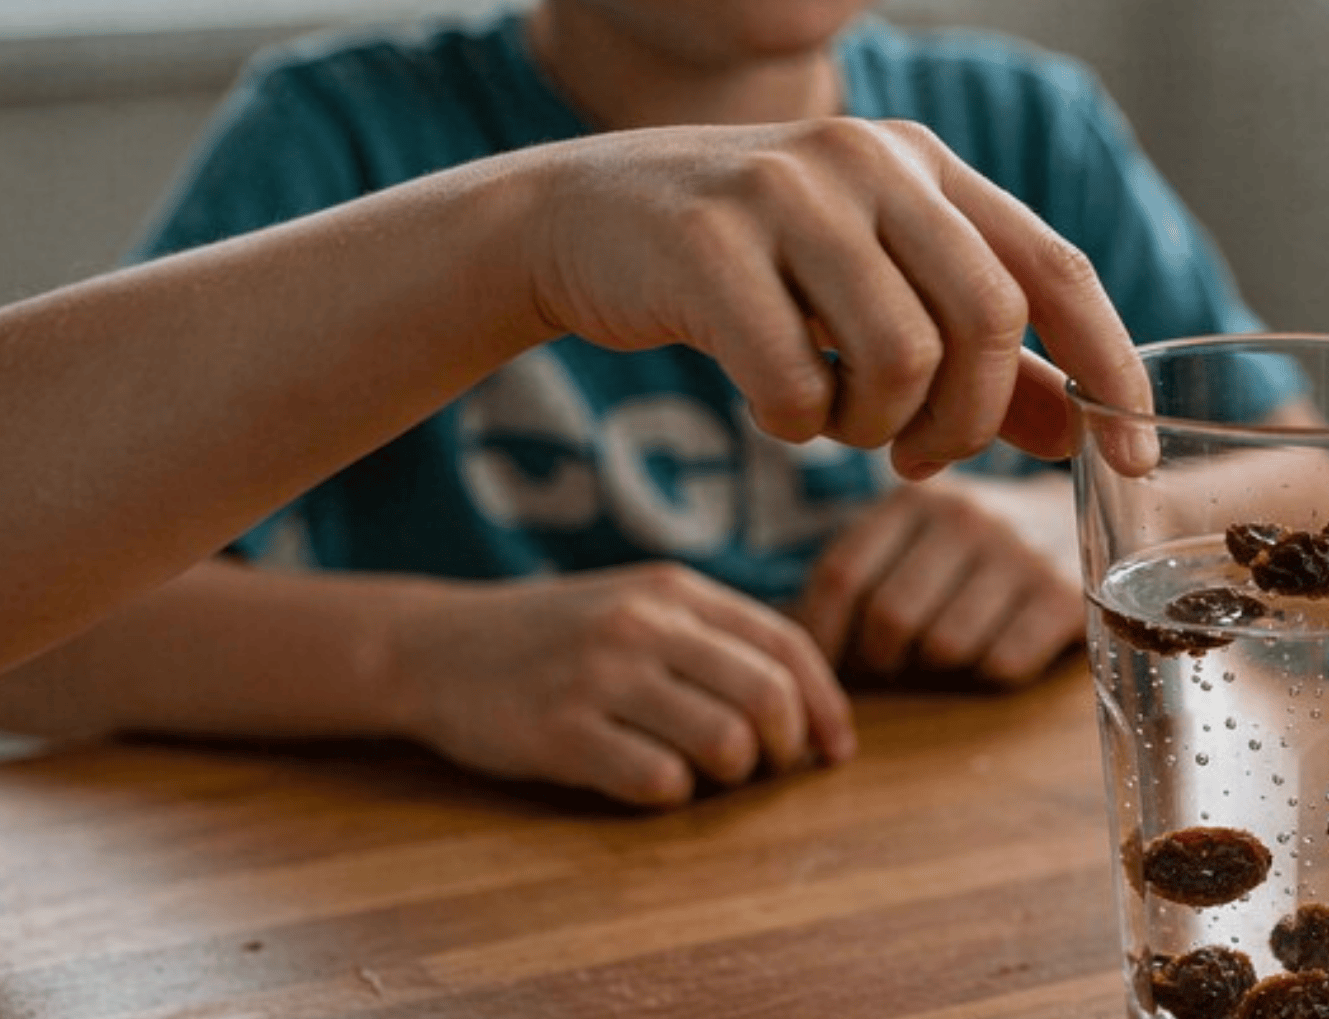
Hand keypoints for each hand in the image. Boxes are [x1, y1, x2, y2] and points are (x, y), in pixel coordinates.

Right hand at [386, 563, 854, 805]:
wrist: (435, 647)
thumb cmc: (558, 637)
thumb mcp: (639, 604)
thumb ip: (716, 637)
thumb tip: (808, 707)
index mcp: (673, 590)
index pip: (786, 644)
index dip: (826, 705)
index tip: (836, 751)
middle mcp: (642, 624)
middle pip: (767, 697)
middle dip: (783, 748)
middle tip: (763, 768)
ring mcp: (599, 677)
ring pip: (723, 743)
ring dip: (729, 776)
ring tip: (701, 773)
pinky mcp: (559, 733)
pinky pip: (657, 782)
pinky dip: (669, 795)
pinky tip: (646, 781)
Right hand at [520, 119, 1154, 479]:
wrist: (581, 219)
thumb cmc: (748, 266)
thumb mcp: (870, 291)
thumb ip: (975, 356)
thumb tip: (1072, 428)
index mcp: (925, 164)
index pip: (1056, 266)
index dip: (1108, 364)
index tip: (1132, 450)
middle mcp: (869, 158)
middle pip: (989, 319)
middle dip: (970, 418)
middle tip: (920, 458)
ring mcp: (788, 191)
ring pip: (901, 356)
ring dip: (876, 425)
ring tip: (835, 419)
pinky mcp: (708, 241)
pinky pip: (796, 382)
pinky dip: (795, 423)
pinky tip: (770, 403)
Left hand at [796, 470, 1084, 685]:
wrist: (1095, 519)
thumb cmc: (980, 548)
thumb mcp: (921, 533)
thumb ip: (864, 568)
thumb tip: (792, 641)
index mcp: (917, 497)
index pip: (843, 575)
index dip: (822, 634)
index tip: (821, 667)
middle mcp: (967, 516)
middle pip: (889, 619)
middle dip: (882, 659)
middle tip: (895, 664)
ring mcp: (1019, 553)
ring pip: (944, 648)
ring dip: (941, 667)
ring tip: (953, 647)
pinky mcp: (1064, 594)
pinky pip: (1001, 664)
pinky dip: (993, 672)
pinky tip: (1003, 646)